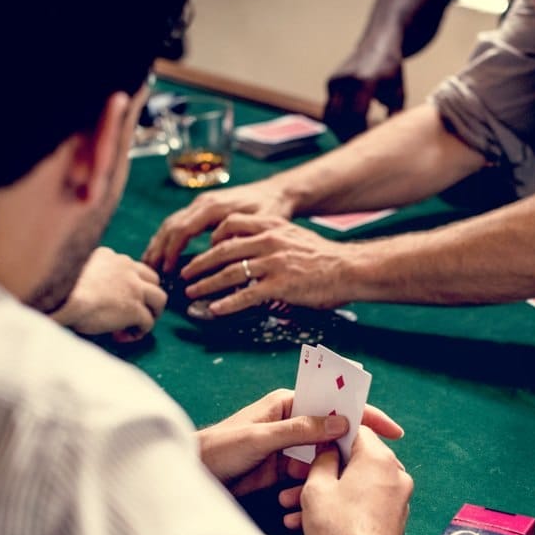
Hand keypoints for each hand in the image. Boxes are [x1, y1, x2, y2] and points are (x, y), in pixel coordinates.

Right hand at [49, 247, 166, 342]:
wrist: (58, 298)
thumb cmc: (54, 289)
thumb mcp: (71, 273)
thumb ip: (85, 276)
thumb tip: (86, 294)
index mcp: (108, 256)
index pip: (131, 267)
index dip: (129, 284)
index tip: (115, 299)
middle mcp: (126, 267)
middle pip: (153, 279)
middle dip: (147, 296)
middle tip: (135, 312)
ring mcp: (134, 288)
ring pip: (159, 299)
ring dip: (151, 313)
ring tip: (136, 326)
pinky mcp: (135, 308)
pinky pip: (148, 322)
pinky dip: (139, 332)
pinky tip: (122, 337)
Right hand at [142, 180, 294, 273]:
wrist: (277, 192)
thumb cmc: (271, 209)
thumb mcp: (259, 225)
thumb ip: (238, 237)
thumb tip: (216, 252)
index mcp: (214, 207)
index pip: (183, 229)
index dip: (172, 250)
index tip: (167, 270)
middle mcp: (202, 203)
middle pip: (171, 225)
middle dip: (158, 249)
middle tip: (149, 271)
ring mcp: (200, 204)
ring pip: (171, 223)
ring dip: (158, 243)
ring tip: (148, 265)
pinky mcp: (202, 208)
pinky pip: (178, 222)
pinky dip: (166, 238)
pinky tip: (160, 252)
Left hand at [179, 213, 359, 315]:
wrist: (350, 268)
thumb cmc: (325, 257)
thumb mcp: (295, 237)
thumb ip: (272, 240)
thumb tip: (250, 252)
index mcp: (272, 226)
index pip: (231, 225)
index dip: (212, 238)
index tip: (204, 249)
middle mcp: (269, 241)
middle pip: (223, 250)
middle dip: (199, 263)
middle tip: (185, 274)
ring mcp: (274, 263)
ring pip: (229, 273)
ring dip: (206, 284)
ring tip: (192, 293)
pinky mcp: (280, 285)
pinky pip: (246, 295)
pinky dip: (227, 304)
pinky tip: (215, 310)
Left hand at [196, 389, 403, 496]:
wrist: (192, 473)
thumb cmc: (219, 446)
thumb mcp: (261, 436)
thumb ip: (300, 429)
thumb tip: (340, 422)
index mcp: (287, 402)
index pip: (333, 402)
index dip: (363, 412)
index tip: (390, 427)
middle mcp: (292, 421)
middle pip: (332, 429)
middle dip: (351, 445)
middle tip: (374, 460)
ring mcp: (288, 446)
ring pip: (322, 456)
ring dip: (329, 469)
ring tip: (333, 483)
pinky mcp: (282, 469)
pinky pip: (308, 475)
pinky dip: (312, 485)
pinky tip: (308, 496)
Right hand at [279, 428, 411, 534]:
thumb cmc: (338, 529)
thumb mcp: (317, 486)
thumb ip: (323, 459)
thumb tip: (329, 450)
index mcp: (379, 458)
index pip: (357, 430)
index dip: (332, 435)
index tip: (316, 443)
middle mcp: (395, 474)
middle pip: (355, 461)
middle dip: (324, 471)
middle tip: (298, 479)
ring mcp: (397, 497)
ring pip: (356, 485)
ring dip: (327, 493)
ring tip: (295, 507)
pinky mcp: (394, 518)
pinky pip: (365, 502)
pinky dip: (343, 506)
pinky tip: (314, 520)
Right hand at [324, 46, 404, 142]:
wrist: (379, 43)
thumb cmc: (392, 71)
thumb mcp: (398, 92)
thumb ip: (394, 115)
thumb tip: (389, 139)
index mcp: (365, 82)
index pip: (356, 116)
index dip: (358, 134)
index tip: (364, 146)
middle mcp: (347, 80)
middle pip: (339, 118)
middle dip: (345, 136)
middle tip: (354, 150)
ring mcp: (336, 80)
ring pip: (330, 114)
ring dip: (337, 130)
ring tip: (349, 141)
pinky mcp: (330, 81)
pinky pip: (330, 107)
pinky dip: (336, 119)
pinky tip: (347, 127)